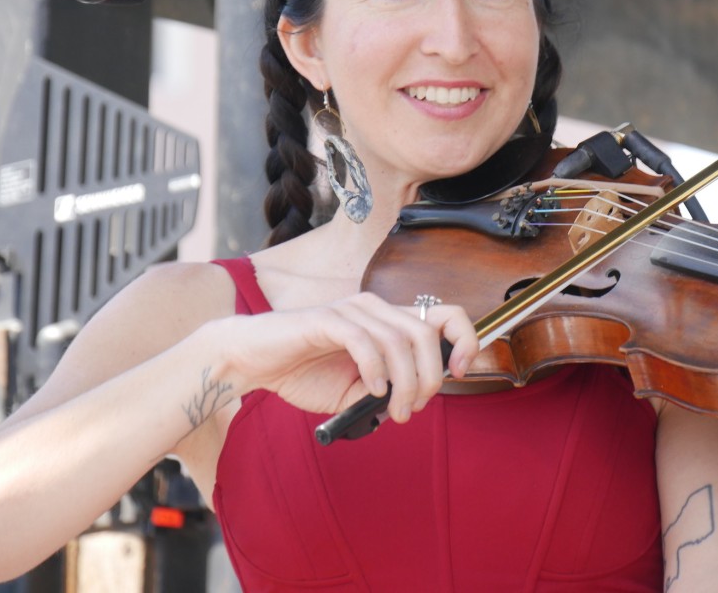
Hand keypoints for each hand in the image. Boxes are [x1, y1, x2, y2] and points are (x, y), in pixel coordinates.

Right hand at [223, 293, 478, 423]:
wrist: (253, 361)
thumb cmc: (302, 371)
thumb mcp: (354, 391)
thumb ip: (385, 390)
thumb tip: (412, 399)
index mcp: (388, 321)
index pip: (445, 314)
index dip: (464, 339)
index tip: (458, 373)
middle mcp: (375, 308)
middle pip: (427, 333)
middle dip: (429, 377)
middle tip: (413, 408)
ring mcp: (352, 310)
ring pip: (400, 340)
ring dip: (405, 383)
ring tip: (395, 410)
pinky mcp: (327, 319)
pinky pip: (364, 340)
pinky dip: (375, 369)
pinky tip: (371, 390)